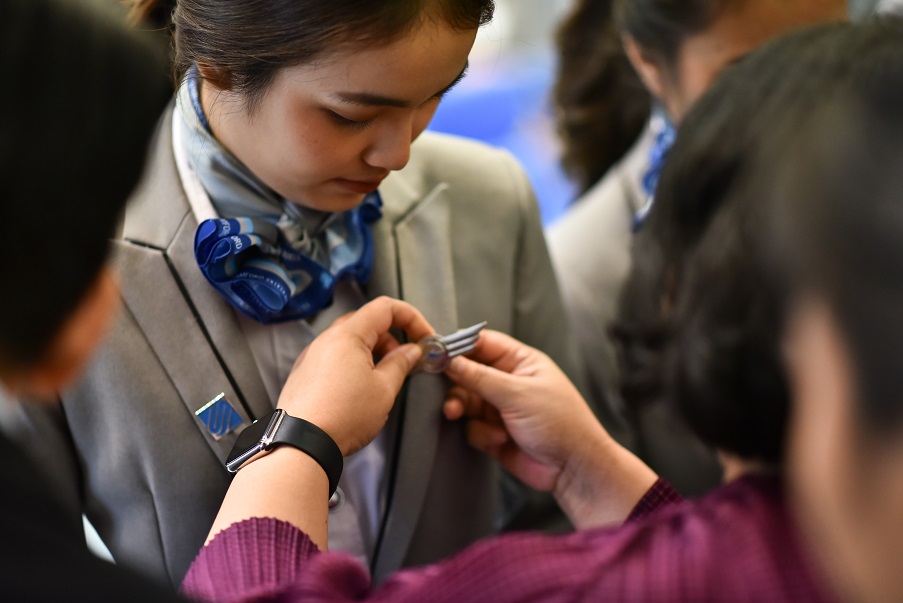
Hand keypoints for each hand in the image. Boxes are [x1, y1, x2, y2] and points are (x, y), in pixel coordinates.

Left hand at [277, 296, 433, 455]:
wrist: (301, 444)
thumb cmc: (343, 416)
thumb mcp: (384, 389)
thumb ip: (401, 363)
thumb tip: (411, 351)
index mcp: (348, 335)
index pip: (385, 308)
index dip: (412, 318)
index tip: (425, 337)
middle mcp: (326, 339)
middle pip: (367, 322)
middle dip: (393, 337)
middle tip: (407, 360)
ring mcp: (312, 356)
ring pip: (350, 341)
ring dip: (374, 351)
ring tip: (385, 378)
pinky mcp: (305, 373)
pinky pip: (335, 357)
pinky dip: (354, 363)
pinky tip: (361, 388)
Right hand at [443, 330, 602, 492]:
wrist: (573, 469)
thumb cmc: (560, 422)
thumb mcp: (517, 393)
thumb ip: (479, 376)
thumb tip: (448, 359)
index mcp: (521, 362)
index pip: (482, 344)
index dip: (458, 347)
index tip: (434, 353)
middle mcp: (509, 382)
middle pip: (468, 373)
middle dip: (455, 383)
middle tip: (441, 390)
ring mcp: (501, 408)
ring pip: (466, 400)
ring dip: (460, 407)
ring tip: (455, 413)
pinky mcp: (494, 432)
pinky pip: (472, 426)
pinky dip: (479, 432)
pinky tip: (498, 439)